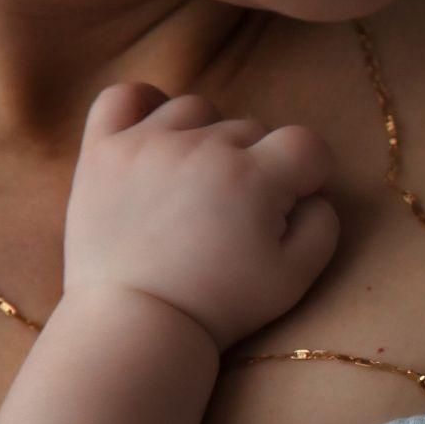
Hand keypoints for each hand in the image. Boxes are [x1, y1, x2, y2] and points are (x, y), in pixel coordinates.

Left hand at [64, 82, 338, 347]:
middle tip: (233, 213)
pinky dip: (141, 106)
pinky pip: (122, 98)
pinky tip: (153, 134)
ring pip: (195, 110)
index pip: (306, 144)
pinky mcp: (102, 151)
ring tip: (193, 182)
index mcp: (254, 177)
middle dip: (254, 164)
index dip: (308, 175)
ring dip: (204, 138)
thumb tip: (312, 193)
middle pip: (249, 129)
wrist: (135, 326)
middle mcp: (202, 147)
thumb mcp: (295, 278)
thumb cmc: (219, 306)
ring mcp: (146, 143)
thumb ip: (322, 225)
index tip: (290, 205)